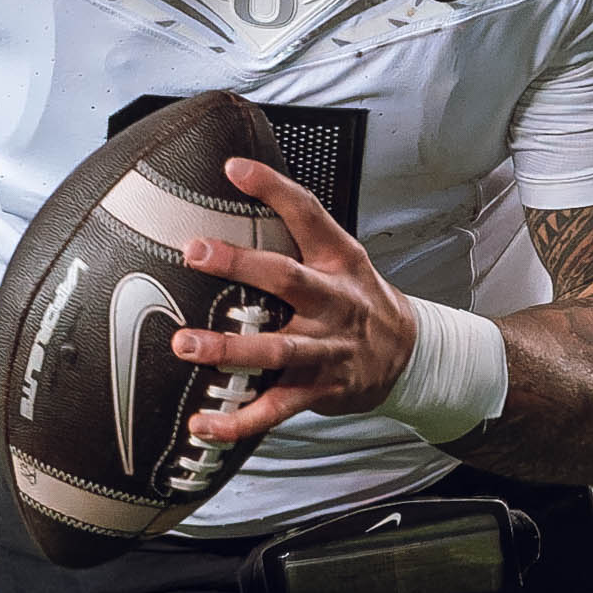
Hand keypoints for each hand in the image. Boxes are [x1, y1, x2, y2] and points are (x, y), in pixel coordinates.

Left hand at [173, 156, 416, 446]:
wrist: (407, 356)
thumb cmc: (357, 300)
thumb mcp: (341, 258)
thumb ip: (297, 234)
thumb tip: (238, 189)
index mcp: (339, 261)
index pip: (309, 213)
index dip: (273, 189)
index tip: (234, 168)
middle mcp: (334, 301)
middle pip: (288, 278)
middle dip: (240, 264)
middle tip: (194, 252)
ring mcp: (327, 348)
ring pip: (278, 349)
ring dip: (230, 349)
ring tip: (186, 344)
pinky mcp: (319, 389)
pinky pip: (276, 407)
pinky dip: (238, 420)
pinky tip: (204, 423)